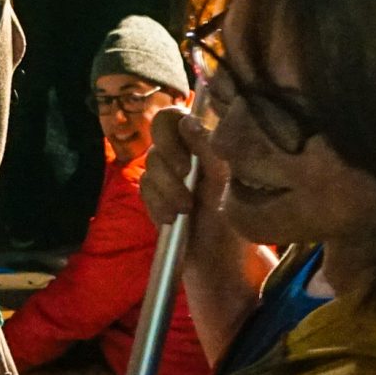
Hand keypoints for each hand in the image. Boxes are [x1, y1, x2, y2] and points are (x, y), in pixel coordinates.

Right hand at [139, 106, 224, 228]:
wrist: (215, 259)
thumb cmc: (230, 218)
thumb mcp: (225, 182)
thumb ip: (208, 149)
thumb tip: (187, 120)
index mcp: (203, 142)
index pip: (177, 115)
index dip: (174, 126)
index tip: (186, 146)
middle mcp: (183, 151)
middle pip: (158, 132)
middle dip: (169, 156)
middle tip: (184, 175)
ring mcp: (166, 172)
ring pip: (151, 163)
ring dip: (167, 188)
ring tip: (185, 209)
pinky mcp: (154, 194)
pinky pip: (144, 189)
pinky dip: (157, 204)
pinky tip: (171, 218)